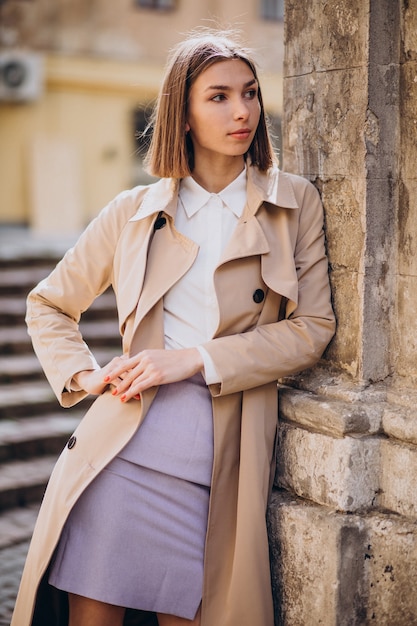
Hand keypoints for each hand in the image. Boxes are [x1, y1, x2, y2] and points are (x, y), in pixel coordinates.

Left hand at [74, 349, 203, 402]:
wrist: (190, 358)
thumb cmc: (176, 359)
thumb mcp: (159, 356)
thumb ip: (149, 360)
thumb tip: (142, 367)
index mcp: (145, 354)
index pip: (126, 362)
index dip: (115, 370)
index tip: (107, 375)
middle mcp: (145, 359)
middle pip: (126, 372)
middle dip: (115, 380)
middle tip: (107, 386)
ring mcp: (150, 367)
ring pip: (131, 380)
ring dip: (122, 388)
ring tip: (115, 395)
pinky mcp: (156, 376)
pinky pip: (140, 386)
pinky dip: (130, 392)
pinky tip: (125, 397)